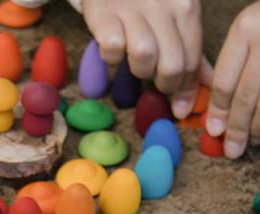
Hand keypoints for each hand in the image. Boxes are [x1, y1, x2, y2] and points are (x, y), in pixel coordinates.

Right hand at [82, 0, 202, 118]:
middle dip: (165, 84)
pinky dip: (112, 57)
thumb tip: (206, 86)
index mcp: (187, 8)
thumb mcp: (175, 18)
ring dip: (140, 71)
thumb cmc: (144, 4)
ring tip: (136, 66)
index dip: (186, 88)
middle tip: (156, 84)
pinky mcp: (104, 15)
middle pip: (172, 63)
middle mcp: (165, 6)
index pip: (192, 58)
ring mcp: (134, 9)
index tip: (179, 106)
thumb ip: (190, 50)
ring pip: (144, 56)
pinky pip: (113, 48)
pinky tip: (114, 52)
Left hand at [205, 2, 259, 157]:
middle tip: (232, 150)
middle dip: (237, 129)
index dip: (217, 112)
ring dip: (258, 129)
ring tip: (253, 141)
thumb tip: (216, 116)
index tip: (214, 131)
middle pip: (245, 97)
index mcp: (246, 29)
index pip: (224, 82)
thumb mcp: (250, 31)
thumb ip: (233, 67)